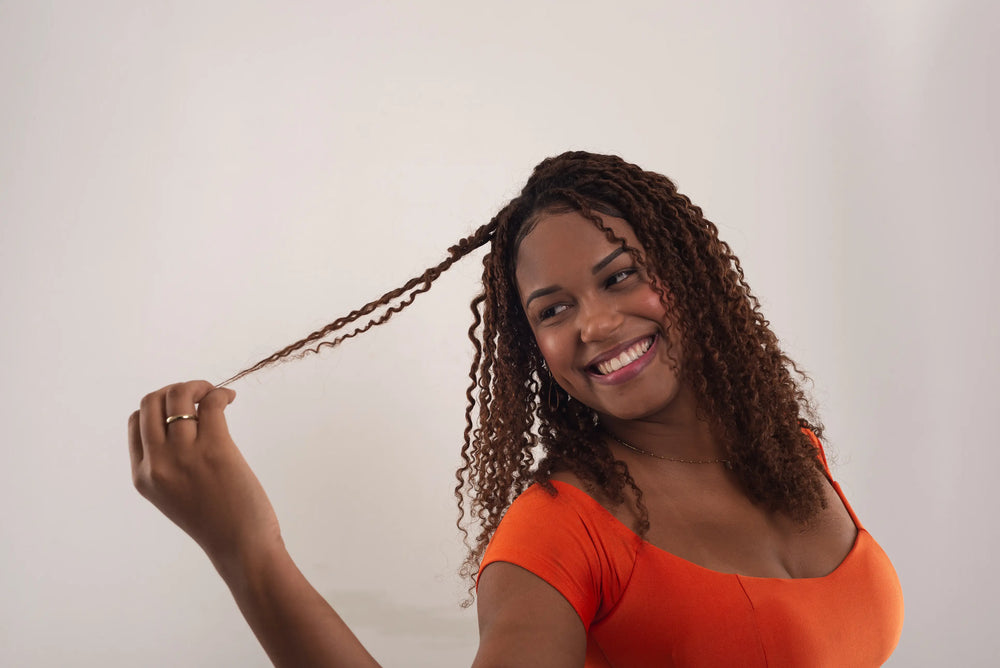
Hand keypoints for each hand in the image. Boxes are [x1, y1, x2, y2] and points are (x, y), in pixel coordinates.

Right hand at [128, 381, 281, 571]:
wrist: (240, 548)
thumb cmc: (216, 522)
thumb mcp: (174, 496)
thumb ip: (168, 466)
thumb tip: (185, 420)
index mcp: (142, 476)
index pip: (136, 422)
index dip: (158, 406)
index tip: (183, 408)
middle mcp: (157, 463)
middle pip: (151, 402)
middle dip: (175, 389)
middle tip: (200, 395)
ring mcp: (183, 455)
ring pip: (179, 396)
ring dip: (199, 386)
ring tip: (216, 394)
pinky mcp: (214, 448)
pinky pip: (210, 403)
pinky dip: (220, 393)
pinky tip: (230, 398)